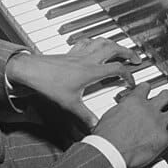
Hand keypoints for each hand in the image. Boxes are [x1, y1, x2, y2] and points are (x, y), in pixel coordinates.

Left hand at [6, 37, 140, 126]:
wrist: (31, 70)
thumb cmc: (48, 84)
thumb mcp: (69, 104)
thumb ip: (84, 116)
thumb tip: (95, 127)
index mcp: (91, 71)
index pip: (117, 69)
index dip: (129, 75)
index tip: (131, 83)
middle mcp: (87, 59)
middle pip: (113, 48)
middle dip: (127, 51)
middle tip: (135, 57)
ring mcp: (78, 54)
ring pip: (100, 41)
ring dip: (113, 43)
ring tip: (119, 48)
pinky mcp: (69, 52)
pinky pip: (86, 41)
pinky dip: (94, 41)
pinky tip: (95, 45)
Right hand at [93, 83, 167, 167]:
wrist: (111, 150)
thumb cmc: (107, 135)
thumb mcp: (109, 114)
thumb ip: (119, 110)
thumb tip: (119, 111)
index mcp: (134, 101)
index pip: (145, 88)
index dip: (148, 87)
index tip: (149, 88)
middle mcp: (149, 109)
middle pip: (166, 96)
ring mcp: (158, 122)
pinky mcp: (164, 137)